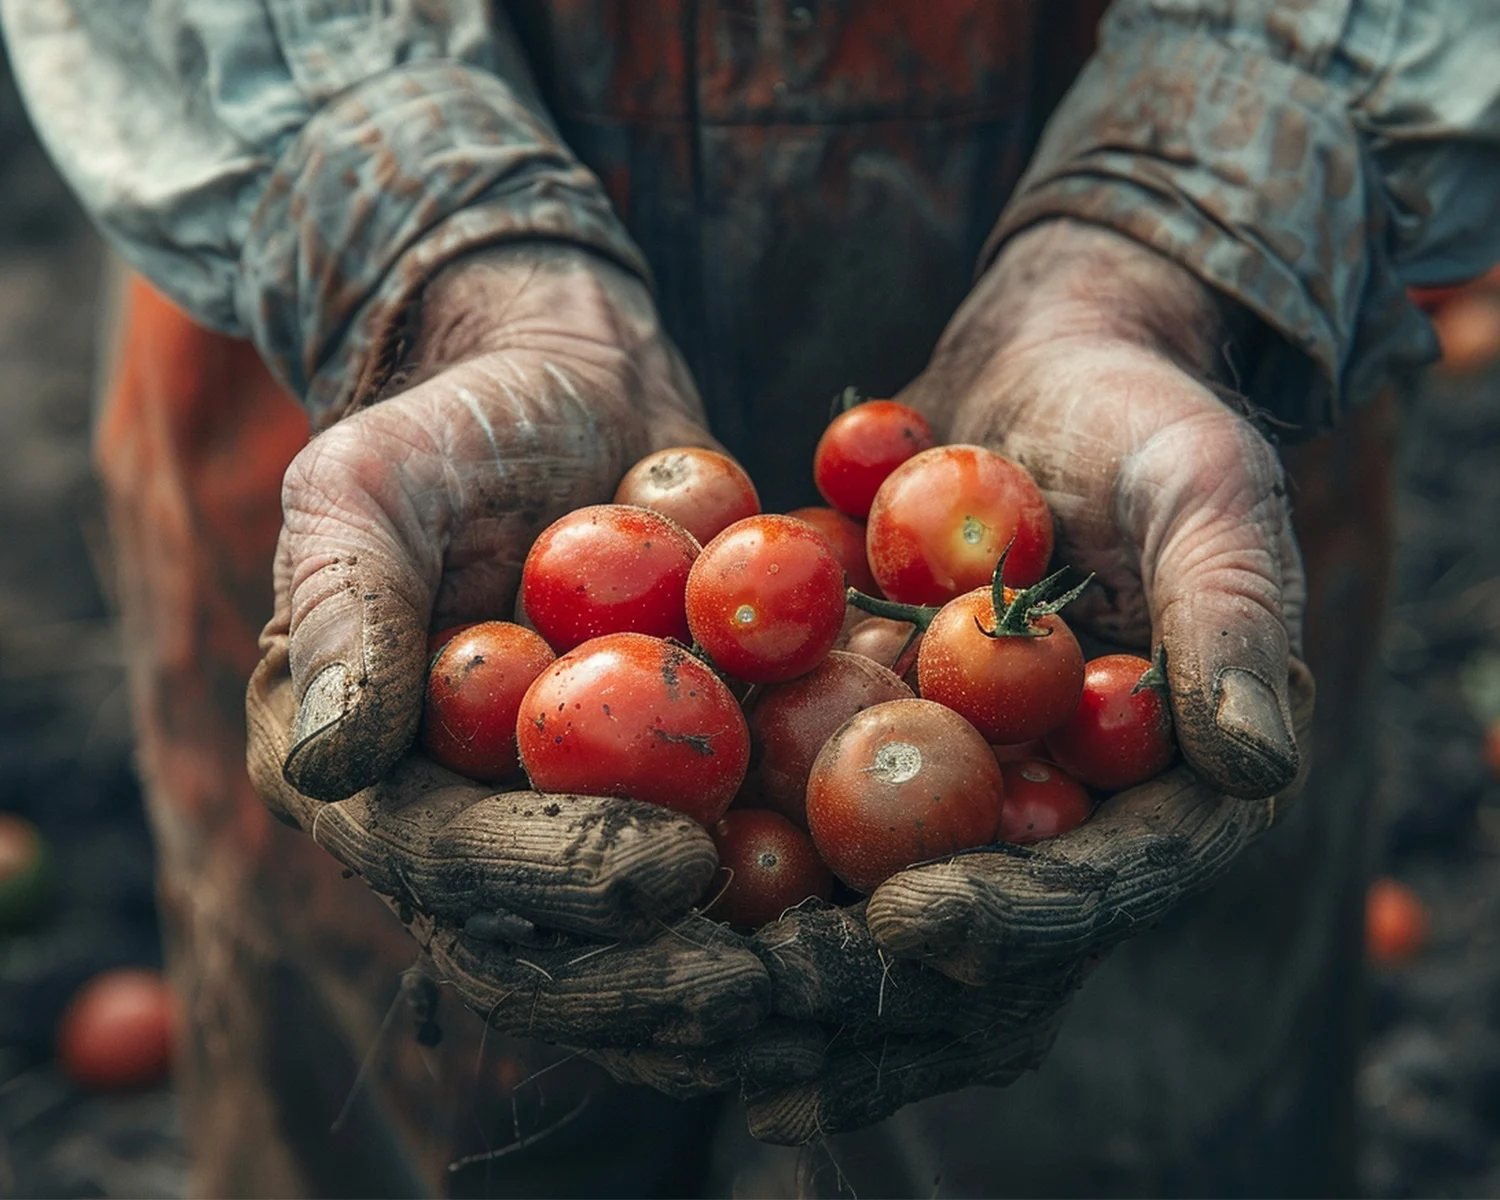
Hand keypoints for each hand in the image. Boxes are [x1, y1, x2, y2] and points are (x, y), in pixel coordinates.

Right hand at [245, 246, 771, 1056]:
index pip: (444, 871)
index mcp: (373, 787)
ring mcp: (569, 837)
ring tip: (837, 983)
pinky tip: (880, 924)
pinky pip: (729, 889)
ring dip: (736, 989)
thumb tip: (331, 767)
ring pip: (641, 955)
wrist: (572, 402)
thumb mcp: (368, 485)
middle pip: (545, 956)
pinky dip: (798, 919)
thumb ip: (343, 610)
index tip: (666, 866)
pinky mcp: (666, 814)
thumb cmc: (456, 430)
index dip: (551, 883)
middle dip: (650, 981)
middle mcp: (464, 839)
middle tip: (764, 984)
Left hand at [740, 219, 1315, 1140]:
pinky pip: (798, 827)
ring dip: (780, 968)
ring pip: (869, 914)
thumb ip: (1234, 616)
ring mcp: (958, 800)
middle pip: (971, 947)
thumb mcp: (1207, 490)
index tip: (911, 920)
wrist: (1043, 365)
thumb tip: (1259, 763)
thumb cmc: (1144, 416)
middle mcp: (1057, 825)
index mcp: (1162, 799)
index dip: (1013, 920)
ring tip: (681, 992)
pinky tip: (632, 895)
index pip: (1096, 890)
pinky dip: (727, 867)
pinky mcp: (871, 755)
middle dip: (870, 984)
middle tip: (762, 998)